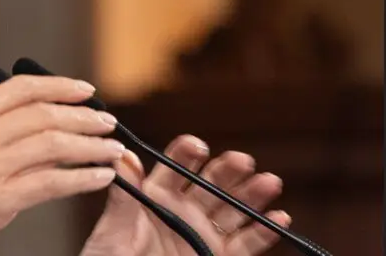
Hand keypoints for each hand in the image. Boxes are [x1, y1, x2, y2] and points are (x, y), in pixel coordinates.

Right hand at [0, 76, 121, 255]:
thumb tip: (25, 129)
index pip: (19, 89)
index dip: (58, 85)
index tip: (85, 91)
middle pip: (43, 113)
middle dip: (84, 117)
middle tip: (109, 123)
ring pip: (54, 144)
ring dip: (92, 146)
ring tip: (113, 151)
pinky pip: (52, 182)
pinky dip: (83, 178)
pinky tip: (100, 179)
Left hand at [80, 135, 289, 255]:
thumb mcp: (112, 231)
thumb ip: (123, 198)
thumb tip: (124, 157)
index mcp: (155, 197)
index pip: (174, 169)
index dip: (186, 155)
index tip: (197, 145)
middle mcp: (183, 211)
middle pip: (210, 185)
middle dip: (227, 171)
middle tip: (243, 159)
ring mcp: (202, 234)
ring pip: (233, 211)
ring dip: (252, 196)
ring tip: (269, 182)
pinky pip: (245, 245)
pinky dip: (262, 233)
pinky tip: (279, 219)